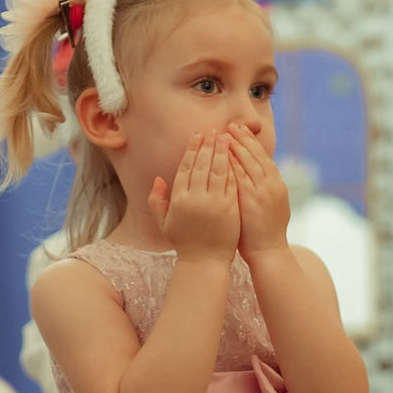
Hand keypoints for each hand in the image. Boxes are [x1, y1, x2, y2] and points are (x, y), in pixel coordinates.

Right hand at [146, 133, 241, 260]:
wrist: (204, 262)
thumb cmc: (184, 242)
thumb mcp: (163, 223)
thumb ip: (157, 201)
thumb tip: (158, 179)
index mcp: (179, 199)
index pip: (186, 167)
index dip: (192, 149)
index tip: (197, 135)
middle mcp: (196, 198)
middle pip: (202, 164)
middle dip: (208, 144)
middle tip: (213, 130)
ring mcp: (214, 203)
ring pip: (218, 170)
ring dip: (222, 151)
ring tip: (225, 137)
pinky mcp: (230, 208)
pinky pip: (232, 183)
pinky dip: (233, 168)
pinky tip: (236, 156)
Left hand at [223, 129, 291, 261]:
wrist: (269, 253)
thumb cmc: (264, 233)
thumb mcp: (269, 207)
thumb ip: (262, 189)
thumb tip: (252, 175)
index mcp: (277, 184)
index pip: (262, 157)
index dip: (251, 143)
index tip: (240, 131)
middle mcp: (272, 184)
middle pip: (256, 155)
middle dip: (243, 139)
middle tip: (231, 125)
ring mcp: (263, 191)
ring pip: (249, 162)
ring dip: (236, 146)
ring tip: (224, 134)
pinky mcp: (252, 199)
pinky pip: (239, 175)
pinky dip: (231, 163)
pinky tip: (221, 154)